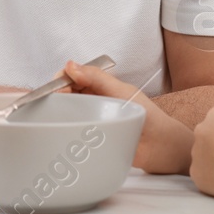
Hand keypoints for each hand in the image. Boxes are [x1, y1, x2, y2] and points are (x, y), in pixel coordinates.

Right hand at [63, 61, 192, 174]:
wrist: (162, 148)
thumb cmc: (149, 117)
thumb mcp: (121, 92)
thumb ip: (97, 78)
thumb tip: (71, 65)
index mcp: (102, 85)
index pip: (73, 76)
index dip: (61, 79)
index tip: (55, 88)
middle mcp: (95, 100)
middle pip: (67, 92)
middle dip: (56, 94)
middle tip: (51, 104)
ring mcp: (93, 118)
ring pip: (68, 110)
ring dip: (58, 110)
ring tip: (53, 116)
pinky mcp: (92, 137)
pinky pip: (74, 129)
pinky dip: (65, 127)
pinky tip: (60, 130)